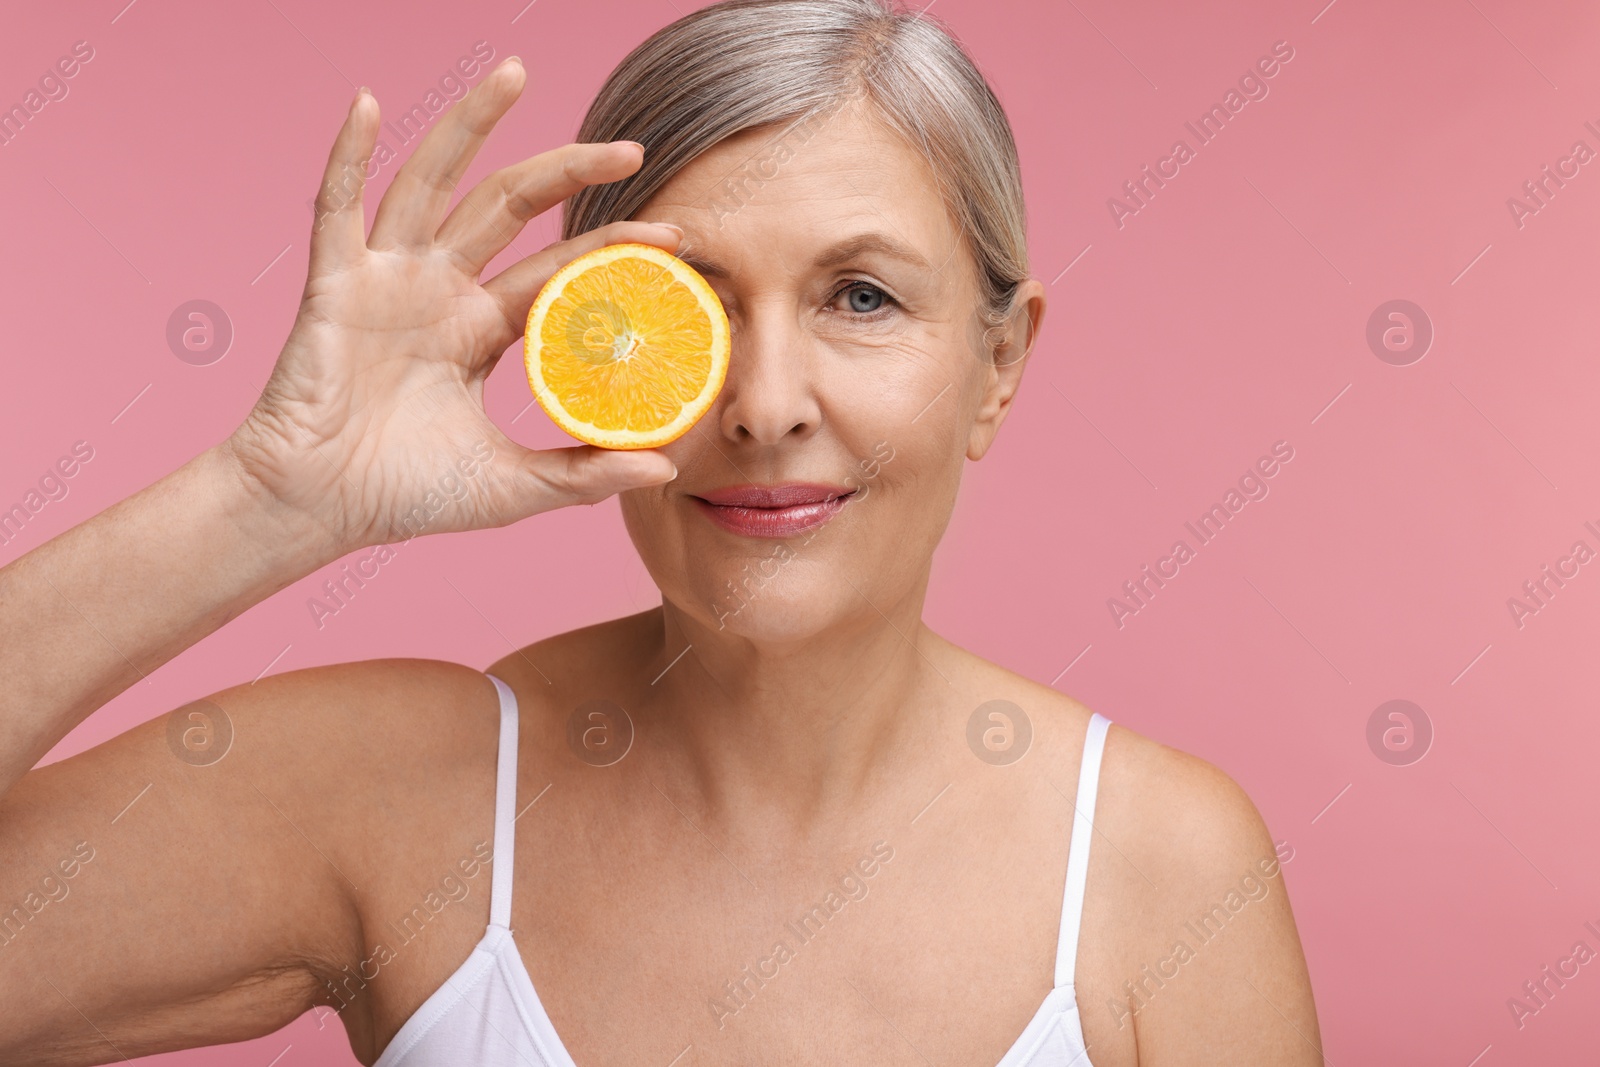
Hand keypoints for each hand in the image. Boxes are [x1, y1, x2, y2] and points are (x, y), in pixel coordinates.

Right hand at [225, 57, 681, 553]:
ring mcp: (386, 280)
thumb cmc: (404, 496)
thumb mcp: (511, 486)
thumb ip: (583, 475)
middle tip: (631, 147)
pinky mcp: (334, 285)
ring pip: (433, 183)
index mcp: (480, 329)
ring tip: (515, 73)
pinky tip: (370, 104)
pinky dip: (349, 154)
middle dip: (568, 171)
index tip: (674, 238)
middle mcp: (439, 291)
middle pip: (508, 207)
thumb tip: (667, 469)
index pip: (557, 270)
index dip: (611, 249)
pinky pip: (337, 208)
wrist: (315, 510)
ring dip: (470, 126)